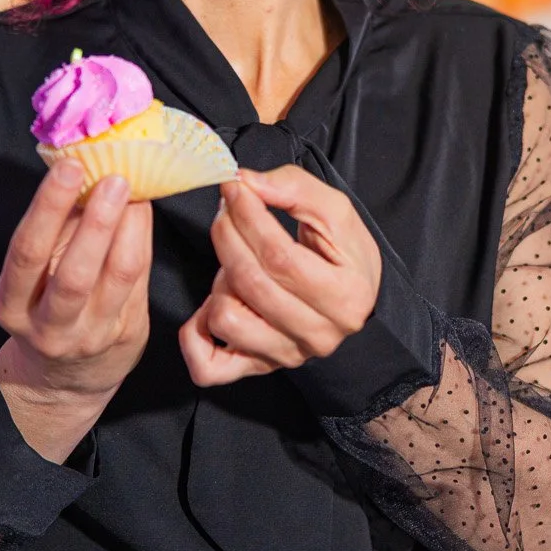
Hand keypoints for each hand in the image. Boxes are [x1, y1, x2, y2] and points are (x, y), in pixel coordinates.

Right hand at [0, 162, 152, 459]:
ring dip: (130, 226)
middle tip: (114, 177)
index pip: (27, 254)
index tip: (69, 167)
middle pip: (74, 274)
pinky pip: (140, 279)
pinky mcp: (127, 335)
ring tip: (135, 188)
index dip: (47, 208)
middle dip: (96, 222)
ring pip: (117, 276)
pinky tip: (143, 210)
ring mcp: (92, 335)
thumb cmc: (48, 303)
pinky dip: (144, 238)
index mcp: (13, 305)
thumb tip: (83, 167)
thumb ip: (56, 229)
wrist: (66, 376)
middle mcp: (49, 327)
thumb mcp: (36, 274)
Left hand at [178, 164, 381, 387]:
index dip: (248, 217)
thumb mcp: (336, 213)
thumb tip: (247, 182)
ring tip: (237, 263)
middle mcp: (316, 334)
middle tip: (226, 210)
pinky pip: (208, 365)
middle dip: (227, 234)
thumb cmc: (344, 258)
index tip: (233, 187)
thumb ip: (295, 188)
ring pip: (225, 317)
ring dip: (220, 279)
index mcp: (344, 296)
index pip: (280, 256)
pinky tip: (212, 303)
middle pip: (249, 282)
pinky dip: (196, 334)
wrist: (354, 301)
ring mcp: (285, 356)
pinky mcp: (257, 368)